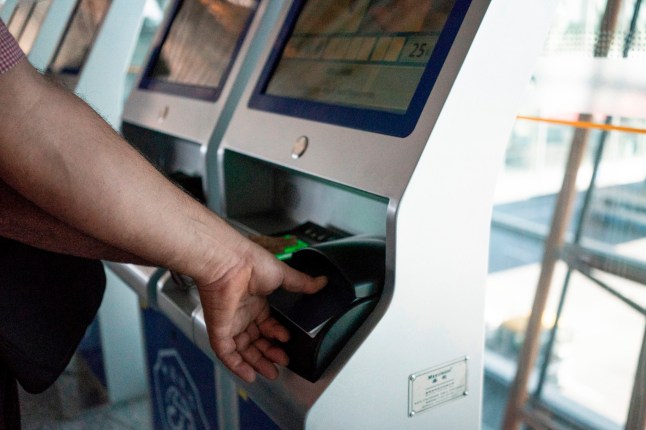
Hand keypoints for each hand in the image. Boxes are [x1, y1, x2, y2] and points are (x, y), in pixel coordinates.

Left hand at [196, 239, 325, 382]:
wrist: (229, 263)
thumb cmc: (251, 263)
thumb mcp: (283, 275)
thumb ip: (302, 283)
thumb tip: (322, 282)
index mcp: (256, 301)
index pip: (267, 325)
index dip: (277, 334)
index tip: (287, 339)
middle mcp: (242, 313)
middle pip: (257, 340)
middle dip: (270, 353)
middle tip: (282, 361)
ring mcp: (229, 323)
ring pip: (243, 350)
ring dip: (256, 363)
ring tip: (272, 372)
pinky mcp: (219, 330)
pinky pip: (226, 353)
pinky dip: (237, 366)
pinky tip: (250, 375)